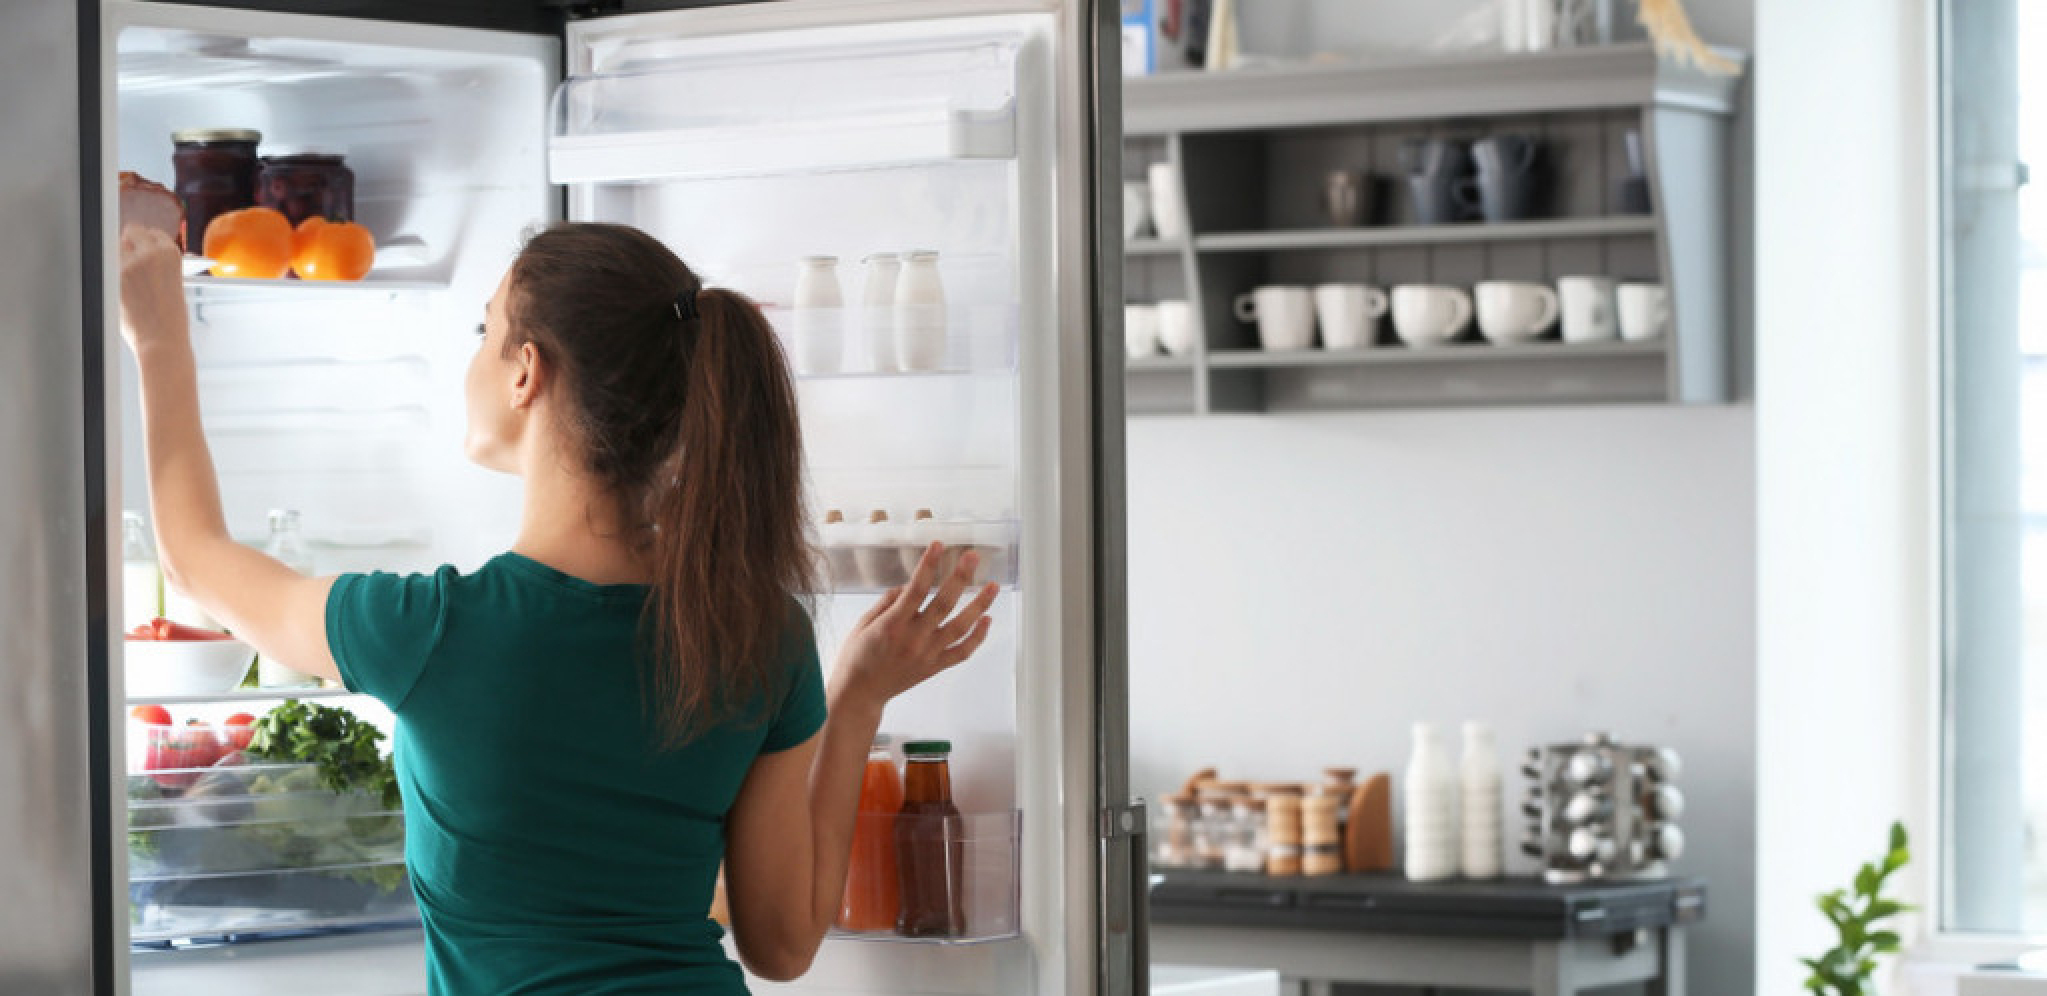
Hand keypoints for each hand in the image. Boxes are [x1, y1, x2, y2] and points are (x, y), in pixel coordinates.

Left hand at [118, 224, 188, 352]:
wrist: (162, 340)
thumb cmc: (170, 318)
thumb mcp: (174, 283)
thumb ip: (158, 264)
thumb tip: (138, 252)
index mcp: (171, 253)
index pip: (152, 233)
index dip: (147, 244)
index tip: (144, 255)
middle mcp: (151, 253)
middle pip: (132, 232)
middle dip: (130, 246)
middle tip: (133, 267)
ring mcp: (131, 262)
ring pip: (115, 247)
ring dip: (118, 259)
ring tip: (126, 282)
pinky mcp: (113, 275)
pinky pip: (104, 265)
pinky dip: (109, 274)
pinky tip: (119, 290)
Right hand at [831, 543, 998, 713]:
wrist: (860, 694)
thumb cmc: (857, 658)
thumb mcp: (863, 623)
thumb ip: (887, 602)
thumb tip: (908, 587)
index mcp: (892, 625)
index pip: (915, 589)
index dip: (928, 565)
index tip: (938, 545)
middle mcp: (914, 639)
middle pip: (944, 603)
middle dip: (961, 577)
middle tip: (973, 557)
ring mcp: (927, 654)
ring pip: (961, 627)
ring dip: (979, 605)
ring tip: (993, 586)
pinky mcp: (935, 667)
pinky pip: (962, 652)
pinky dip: (978, 637)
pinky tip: (987, 620)